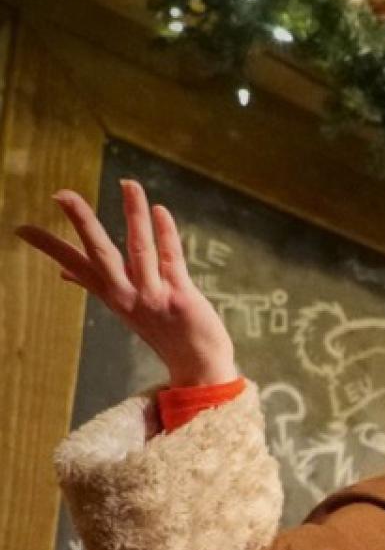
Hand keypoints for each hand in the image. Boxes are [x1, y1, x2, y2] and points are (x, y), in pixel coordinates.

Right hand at [15, 180, 237, 386]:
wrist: (198, 365)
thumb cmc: (162, 330)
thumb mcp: (124, 308)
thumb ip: (95, 285)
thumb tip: (63, 273)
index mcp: (111, 294)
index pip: (74, 265)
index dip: (50, 247)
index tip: (20, 228)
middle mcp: (127, 295)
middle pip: (99, 253)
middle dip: (82, 223)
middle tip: (61, 194)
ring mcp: (153, 296)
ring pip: (141, 249)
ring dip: (135, 214)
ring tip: (129, 184)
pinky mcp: (180, 297)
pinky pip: (173, 258)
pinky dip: (166, 233)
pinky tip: (160, 210)